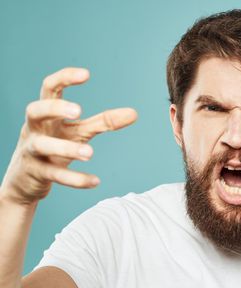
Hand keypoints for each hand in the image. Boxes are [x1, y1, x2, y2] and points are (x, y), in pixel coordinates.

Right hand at [0, 67, 137, 204]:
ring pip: (43, 145)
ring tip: (90, 154)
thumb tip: (134, 113)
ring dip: (66, 148)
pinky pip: (54, 175)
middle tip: (78, 111)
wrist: (26, 180)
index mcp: (46, 115)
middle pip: (35, 111)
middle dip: (55, 108)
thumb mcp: (78, 132)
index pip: (49, 88)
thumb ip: (103, 122)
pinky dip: (74, 178)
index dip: (64, 78)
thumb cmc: (55, 146)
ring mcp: (32, 151)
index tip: (87, 74)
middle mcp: (34, 129)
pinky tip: (95, 181)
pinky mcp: (36, 173)